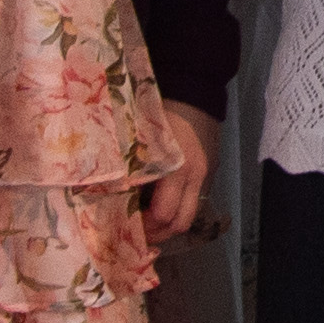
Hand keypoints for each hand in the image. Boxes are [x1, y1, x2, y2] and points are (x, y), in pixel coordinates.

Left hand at [141, 102, 220, 246]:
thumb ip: (130, 167)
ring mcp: (206, 174)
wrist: (194, 90)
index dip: (146, 226)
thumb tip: (112, 193)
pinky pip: (196, 196)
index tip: (129, 224)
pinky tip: (164, 196)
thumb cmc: (160, 112)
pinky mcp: (211, 168)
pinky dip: (180, 203)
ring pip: (190, 212)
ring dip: (171, 220)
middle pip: (181, 223)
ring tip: (151, 216)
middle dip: (160, 232)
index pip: (164, 215)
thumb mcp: (139, 139)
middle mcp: (196, 177)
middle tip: (140, 230)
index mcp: (177, 170)